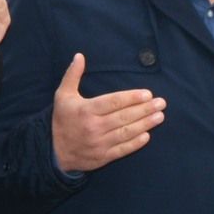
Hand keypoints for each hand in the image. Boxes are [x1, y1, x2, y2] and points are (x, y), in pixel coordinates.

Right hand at [50, 54, 164, 172]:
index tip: (147, 94)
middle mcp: (93, 127)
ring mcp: (99, 143)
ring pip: (126, 133)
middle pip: (123, 117)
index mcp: (85, 110)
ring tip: (159, 116)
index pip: (113, 102)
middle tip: (161, 103)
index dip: (131, 98)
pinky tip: (147, 135)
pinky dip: (135, 143)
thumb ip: (72, 75)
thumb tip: (80, 56)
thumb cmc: (61, 120)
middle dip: (144, 110)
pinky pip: (122, 150)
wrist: (52, 152)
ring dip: (145, 124)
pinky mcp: (102, 157)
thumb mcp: (62, 96)